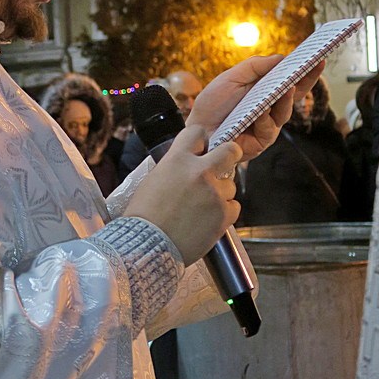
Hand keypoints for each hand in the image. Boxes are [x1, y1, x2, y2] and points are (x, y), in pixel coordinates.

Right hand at [122, 125, 241, 265]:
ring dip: (220, 193)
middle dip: (230, 155)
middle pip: (230, 151)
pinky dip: (224, 213)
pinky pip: (233, 207)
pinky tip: (208, 220)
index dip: (201, 140)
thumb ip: (174, 168)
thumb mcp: (153, 180)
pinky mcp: (224, 214)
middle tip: (226, 163)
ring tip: (202, 208)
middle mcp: (199, 172)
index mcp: (177, 159)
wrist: (147, 246)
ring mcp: (215, 193)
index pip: (197, 133)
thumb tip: (188, 166)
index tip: (203, 148)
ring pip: (231, 185)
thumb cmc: (144, 217)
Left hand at [187, 55, 325, 160]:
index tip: (317, 58)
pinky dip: (266, 119)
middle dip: (306, 81)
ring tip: (287, 86)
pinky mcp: (261, 141)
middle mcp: (269, 108)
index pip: (289, 81)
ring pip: (284, 112)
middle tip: (313, 67)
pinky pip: (269, 129)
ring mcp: (267, 125)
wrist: (196, 129)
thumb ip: (254, 67)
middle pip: (294, 95)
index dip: (304, 71)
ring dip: (286, 99)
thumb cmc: (213, 104)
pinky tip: (262, 111)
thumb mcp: (231, 78)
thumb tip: (280, 57)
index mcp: (264, 91)